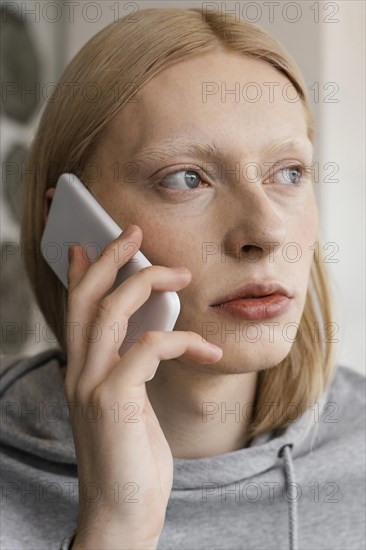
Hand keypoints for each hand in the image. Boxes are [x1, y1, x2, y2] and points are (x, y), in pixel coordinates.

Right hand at [64, 224, 222, 548]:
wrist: (124, 511)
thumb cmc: (132, 454)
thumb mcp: (129, 400)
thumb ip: (131, 364)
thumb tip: (148, 329)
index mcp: (82, 369)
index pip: (75, 308)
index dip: (83, 271)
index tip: (92, 243)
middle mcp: (78, 372)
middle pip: (87, 298)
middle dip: (111, 259)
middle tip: (133, 232)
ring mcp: (92, 386)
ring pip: (111, 312)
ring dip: (146, 283)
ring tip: (179, 273)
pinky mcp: (113, 402)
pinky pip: (149, 349)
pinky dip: (182, 340)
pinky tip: (207, 349)